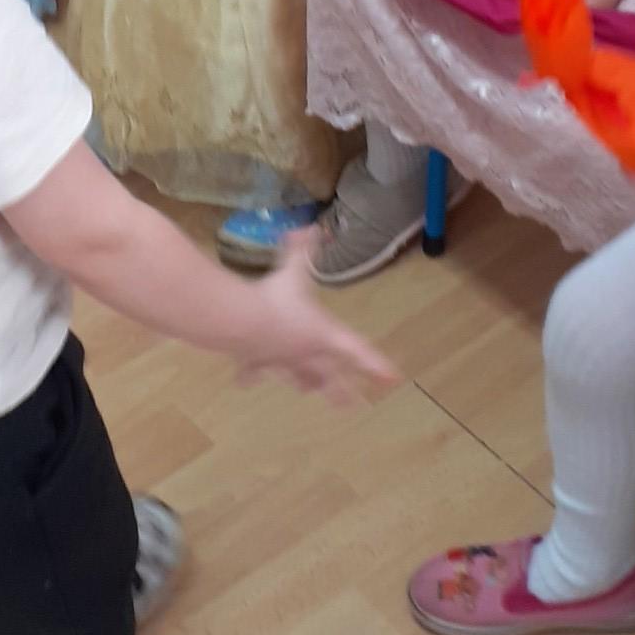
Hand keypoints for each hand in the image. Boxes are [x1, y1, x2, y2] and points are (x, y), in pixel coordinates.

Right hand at [229, 232, 400, 405]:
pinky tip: (246, 382)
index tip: (392, 379)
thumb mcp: (293, 268)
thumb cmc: (276, 297)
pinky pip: (256, 371)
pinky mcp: (256, 362)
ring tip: (307, 391)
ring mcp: (281, 362)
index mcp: (323, 334)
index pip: (356, 350)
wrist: (242, 320)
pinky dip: (252, 376)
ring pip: (298, 379)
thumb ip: (304, 248)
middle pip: (329, 378)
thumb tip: (315, 227)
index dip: (375, 364)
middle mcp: (306, 354)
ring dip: (304, 384)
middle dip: (341, 392)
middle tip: (352, 406)